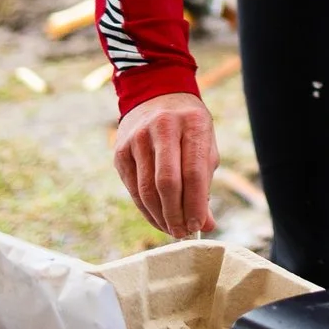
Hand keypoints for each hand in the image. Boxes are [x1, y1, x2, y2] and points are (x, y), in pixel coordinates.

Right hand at [112, 91, 219, 237]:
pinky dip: (146, 209)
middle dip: (176, 214)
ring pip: (147, 189)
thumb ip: (205, 183)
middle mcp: (162, 128)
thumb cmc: (188, 127)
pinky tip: (158, 219)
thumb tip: (207, 225)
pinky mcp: (120, 151)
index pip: (193, 172)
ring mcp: (137, 139)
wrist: (156, 96)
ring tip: (173, 230)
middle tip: (184, 232)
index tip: (200, 225)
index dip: (196, 204)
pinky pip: (133, 188)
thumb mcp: (205, 145)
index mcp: (192, 123)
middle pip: (167, 183)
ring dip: (160, 216)